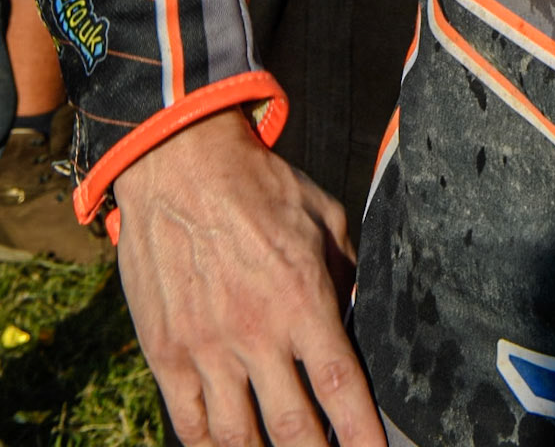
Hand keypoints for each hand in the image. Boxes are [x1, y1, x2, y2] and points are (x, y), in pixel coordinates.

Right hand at [114, 108, 384, 446]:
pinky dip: (209, 446)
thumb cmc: (258, 184)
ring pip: (237, 437)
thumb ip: (344, 271)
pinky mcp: (166, 351)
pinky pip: (188, 421)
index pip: (340, 385)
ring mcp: (206, 347)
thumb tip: (357, 311)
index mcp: (301, 298)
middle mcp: (255, 332)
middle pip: (292, 427)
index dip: (361, 433)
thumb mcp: (321, 215)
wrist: (179, 164)